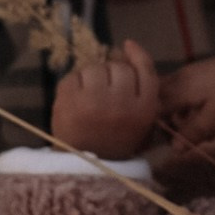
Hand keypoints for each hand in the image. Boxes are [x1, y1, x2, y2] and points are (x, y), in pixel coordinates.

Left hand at [51, 38, 161, 157]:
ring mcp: (94, 101)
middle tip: (104, 91)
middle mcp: (122, 103)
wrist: (85, 168)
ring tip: (89, 97)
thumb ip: (140, 90)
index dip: (138, 55)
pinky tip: (75, 100)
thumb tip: (128, 48)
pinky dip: (73, 84)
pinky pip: (73, 76)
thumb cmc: (115, 141)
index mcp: (144, 110)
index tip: (128, 45)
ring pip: (95, 68)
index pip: (145, 71)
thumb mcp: (140, 121)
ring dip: (91, 77)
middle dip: (111, 73)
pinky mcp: (69, 101)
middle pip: (119, 67)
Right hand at [157, 50, 214, 148]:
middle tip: (183, 138)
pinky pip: (187, 91)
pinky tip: (209, 118)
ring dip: (182, 115)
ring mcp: (192, 72)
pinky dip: (192, 106)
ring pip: (174, 96)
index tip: (158, 142)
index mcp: (178, 88)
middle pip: (160, 100)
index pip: (152, 107)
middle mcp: (180, 77)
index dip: (151, 125)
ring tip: (201, 132)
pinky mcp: (204, 72)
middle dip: (168, 121)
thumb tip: (173, 149)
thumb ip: (192, 133)